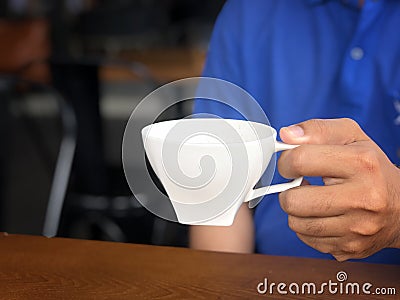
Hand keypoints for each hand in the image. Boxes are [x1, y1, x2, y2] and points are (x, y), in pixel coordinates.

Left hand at [278, 118, 399, 260]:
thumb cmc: (371, 168)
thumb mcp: (350, 137)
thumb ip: (316, 130)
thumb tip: (286, 135)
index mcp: (362, 163)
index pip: (301, 160)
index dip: (286, 161)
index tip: (290, 164)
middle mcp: (363, 198)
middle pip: (294, 200)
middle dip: (289, 191)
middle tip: (300, 185)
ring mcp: (357, 227)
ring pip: (297, 224)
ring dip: (297, 211)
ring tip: (312, 200)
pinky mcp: (350, 247)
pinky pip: (307, 239)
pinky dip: (307, 227)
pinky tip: (321, 215)